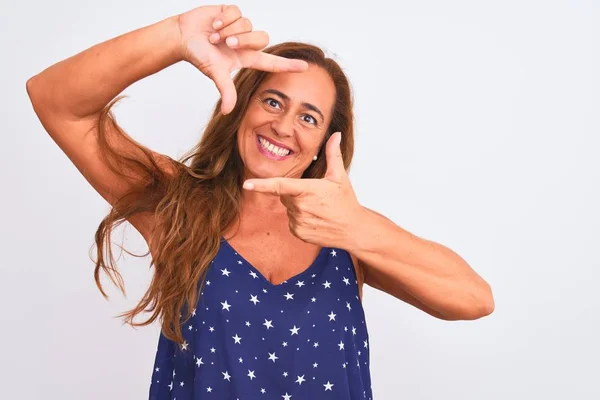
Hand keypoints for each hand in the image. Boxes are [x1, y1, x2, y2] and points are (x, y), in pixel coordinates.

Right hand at [176, 5, 307, 113]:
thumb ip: (225, 91)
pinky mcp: (232, 12)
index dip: (288, 65)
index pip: (272, 62)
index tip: (305, 67)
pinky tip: (214, 24)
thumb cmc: (199, 56)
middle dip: (242, 40)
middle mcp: (246, 42)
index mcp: (246, 58)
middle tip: (226, 44)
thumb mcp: (215, 73)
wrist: (183, 36)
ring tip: (214, 35)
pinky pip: (236, 12)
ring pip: (247, 24)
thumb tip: (227, 112)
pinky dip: (224, 19)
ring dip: (229, 30)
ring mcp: (240, 27)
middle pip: (261, 38)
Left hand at [242, 132, 364, 248]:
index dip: (261, 185)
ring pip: (288, 208)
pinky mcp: (298, 233)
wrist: (353, 230)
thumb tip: (335, 135)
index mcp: (308, 191)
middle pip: (285, 195)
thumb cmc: (346, 202)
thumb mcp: (340, 177)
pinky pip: (291, 221)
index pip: (280, 186)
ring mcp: (299, 222)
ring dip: (298, 207)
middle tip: (315, 196)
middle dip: (295, 193)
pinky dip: (300, 219)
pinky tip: (315, 219)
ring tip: (318, 209)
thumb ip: (333, 155)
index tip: (247, 184)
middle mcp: (301, 207)